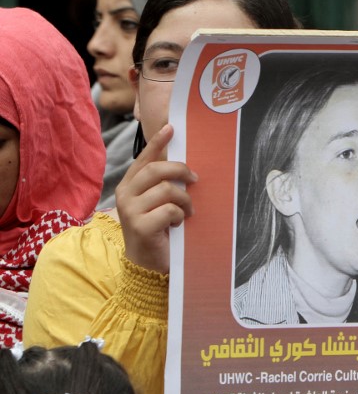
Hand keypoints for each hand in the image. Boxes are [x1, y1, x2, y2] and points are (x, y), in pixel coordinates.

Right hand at [115, 124, 196, 273]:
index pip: (144, 159)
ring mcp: (131, 210)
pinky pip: (170, 210)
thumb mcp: (158, 204)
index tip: (171, 128)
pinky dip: (180, 216)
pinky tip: (178, 225)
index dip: (157, 142)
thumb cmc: (156, 231)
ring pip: (167, 190)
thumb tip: (184, 168)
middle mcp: (125, 195)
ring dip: (184, 201)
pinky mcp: (141, 226)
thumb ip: (163, 186)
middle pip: (157, 169)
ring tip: (187, 212)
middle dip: (181, 170)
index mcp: (128, 186)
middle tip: (195, 180)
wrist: (147, 265)